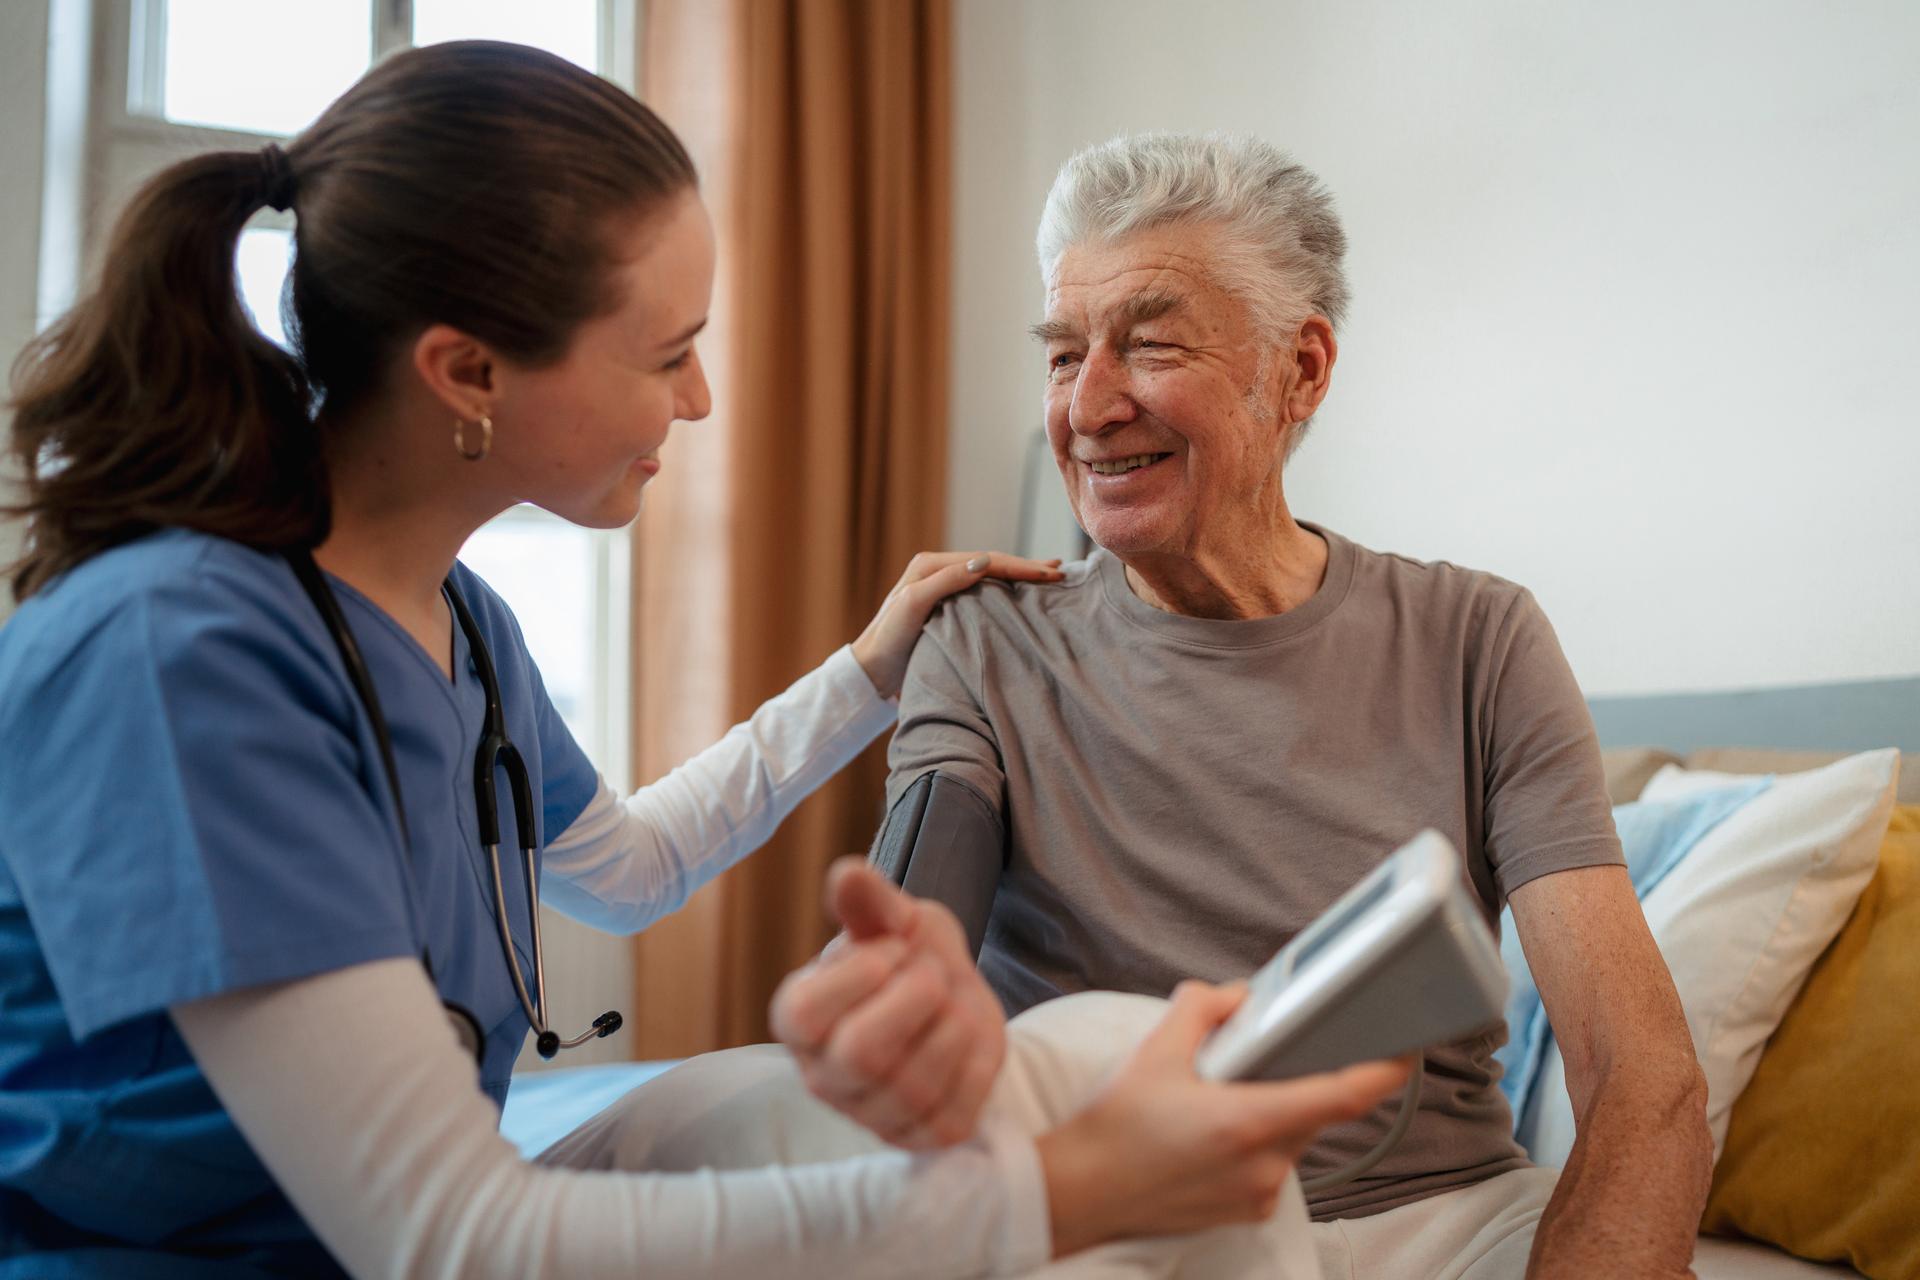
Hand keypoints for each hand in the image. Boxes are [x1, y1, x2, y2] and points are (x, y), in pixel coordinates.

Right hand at [769, 859, 1007, 1147]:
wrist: (957, 999)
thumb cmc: (910, 956)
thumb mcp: (894, 918)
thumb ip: (870, 902)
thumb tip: (847, 874)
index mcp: (799, 1020)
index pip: (805, 1013)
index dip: (860, 974)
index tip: (893, 949)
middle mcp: (824, 1076)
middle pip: (861, 1054)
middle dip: (915, 1000)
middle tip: (932, 973)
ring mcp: (871, 1115)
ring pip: (914, 1084)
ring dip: (952, 1026)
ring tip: (953, 1001)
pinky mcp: (921, 1138)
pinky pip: (954, 1111)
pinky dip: (975, 1064)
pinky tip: (968, 1038)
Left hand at [850, 552, 1063, 698]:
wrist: (871, 671)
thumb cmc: (889, 640)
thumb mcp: (914, 605)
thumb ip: (946, 581)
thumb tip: (984, 562)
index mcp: (931, 565)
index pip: (986, 560)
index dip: (1019, 566)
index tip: (1049, 573)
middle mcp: (938, 570)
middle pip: (991, 564)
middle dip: (1026, 567)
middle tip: (1060, 571)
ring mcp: (943, 589)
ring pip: (990, 577)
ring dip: (1020, 576)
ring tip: (1050, 574)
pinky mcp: (946, 608)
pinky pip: (983, 593)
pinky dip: (1006, 591)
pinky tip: (1023, 594)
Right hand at [1037, 981, 1411, 1258]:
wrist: (1083, 1192)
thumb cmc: (1116, 1128)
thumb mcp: (1154, 1052)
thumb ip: (1202, 1009)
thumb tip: (1238, 996)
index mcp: (1250, 1121)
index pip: (1341, 1096)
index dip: (1383, 1071)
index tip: (1407, 1051)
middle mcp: (1265, 1164)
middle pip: (1310, 1111)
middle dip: (1292, 1080)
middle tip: (1253, 1063)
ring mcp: (1259, 1194)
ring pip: (1291, 1138)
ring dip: (1271, 1112)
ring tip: (1216, 1101)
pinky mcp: (1249, 1212)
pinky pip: (1272, 1165)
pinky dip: (1256, 1143)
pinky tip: (1210, 1136)